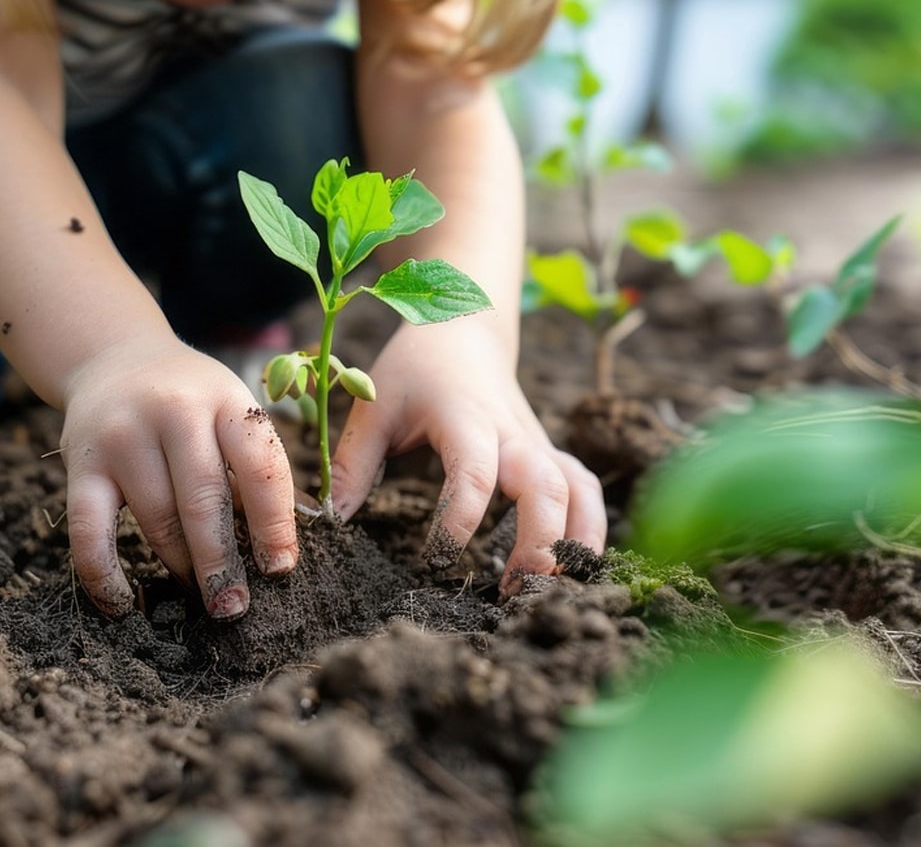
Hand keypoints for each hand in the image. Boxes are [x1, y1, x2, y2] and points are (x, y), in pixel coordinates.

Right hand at [58, 334, 299, 618]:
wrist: (115, 357)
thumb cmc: (192, 402)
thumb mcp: (232, 412)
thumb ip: (256, 470)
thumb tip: (280, 552)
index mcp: (225, 400)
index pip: (259, 465)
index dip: (274, 522)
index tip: (279, 569)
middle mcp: (174, 411)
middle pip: (202, 499)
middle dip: (221, 562)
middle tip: (233, 606)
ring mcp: (123, 435)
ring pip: (155, 518)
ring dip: (179, 565)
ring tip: (199, 593)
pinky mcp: (81, 462)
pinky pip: (89, 530)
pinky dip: (103, 574)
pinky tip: (123, 604)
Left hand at [330, 319, 605, 594]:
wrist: (465, 329)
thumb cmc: (415, 369)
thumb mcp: (374, 406)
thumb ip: (353, 463)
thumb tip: (331, 522)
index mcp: (466, 418)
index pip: (475, 472)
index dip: (461, 518)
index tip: (437, 559)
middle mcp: (512, 433)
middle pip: (546, 487)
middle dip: (539, 542)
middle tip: (513, 591)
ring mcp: (538, 444)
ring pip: (579, 489)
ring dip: (575, 540)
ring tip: (552, 589)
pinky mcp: (549, 455)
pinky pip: (584, 490)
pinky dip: (588, 528)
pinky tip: (572, 568)